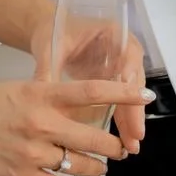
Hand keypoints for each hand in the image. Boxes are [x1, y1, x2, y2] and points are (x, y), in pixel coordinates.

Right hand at [0, 77, 147, 175]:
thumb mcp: (18, 89)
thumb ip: (48, 98)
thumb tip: (76, 108)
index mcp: (41, 93)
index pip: (91, 91)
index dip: (122, 94)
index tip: (144, 94)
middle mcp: (42, 122)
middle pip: (94, 136)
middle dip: (113, 145)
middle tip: (120, 148)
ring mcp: (32, 152)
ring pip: (80, 164)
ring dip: (96, 168)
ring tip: (100, 167)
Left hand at [28, 13, 148, 154]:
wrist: (49, 30)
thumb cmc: (51, 32)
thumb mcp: (50, 46)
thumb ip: (48, 67)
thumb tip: (40, 91)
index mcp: (111, 32)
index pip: (127, 52)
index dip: (129, 74)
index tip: (130, 95)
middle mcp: (121, 48)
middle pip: (133, 78)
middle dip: (134, 107)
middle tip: (135, 135)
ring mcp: (120, 65)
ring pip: (130, 93)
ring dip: (131, 118)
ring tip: (131, 146)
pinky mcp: (112, 79)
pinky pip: (121, 100)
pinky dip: (122, 118)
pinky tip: (124, 139)